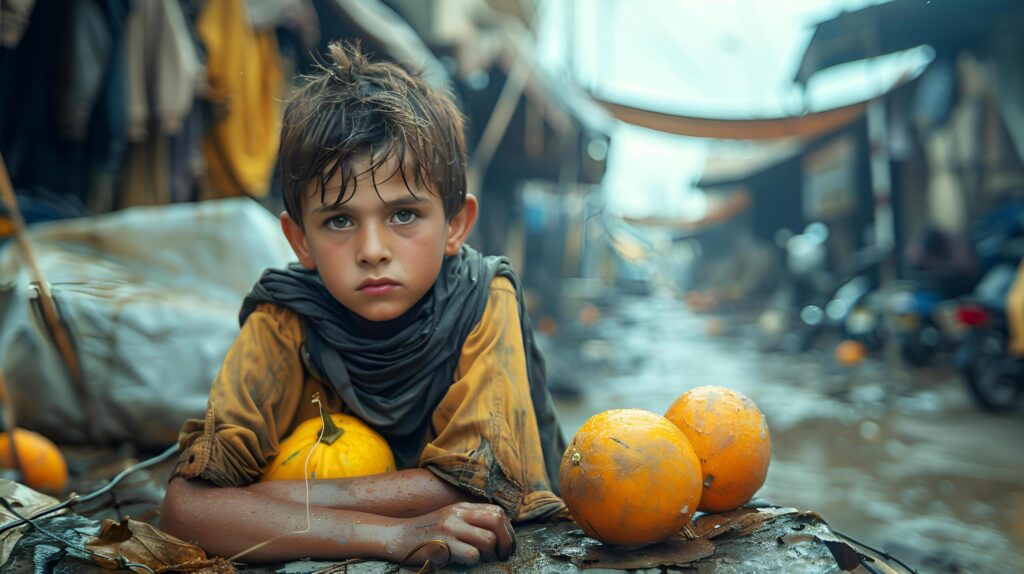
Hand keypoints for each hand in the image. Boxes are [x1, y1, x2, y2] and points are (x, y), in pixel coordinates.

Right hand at [390, 502, 514, 565]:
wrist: (396, 536)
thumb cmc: (426, 533)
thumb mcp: (449, 518)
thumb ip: (470, 520)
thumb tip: (498, 532)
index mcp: (462, 507)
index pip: (497, 512)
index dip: (508, 530)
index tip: (506, 545)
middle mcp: (457, 514)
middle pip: (497, 521)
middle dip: (506, 542)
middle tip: (502, 555)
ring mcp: (449, 528)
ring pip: (488, 540)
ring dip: (489, 554)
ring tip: (480, 559)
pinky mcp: (442, 545)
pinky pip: (471, 554)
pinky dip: (473, 561)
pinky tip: (464, 562)